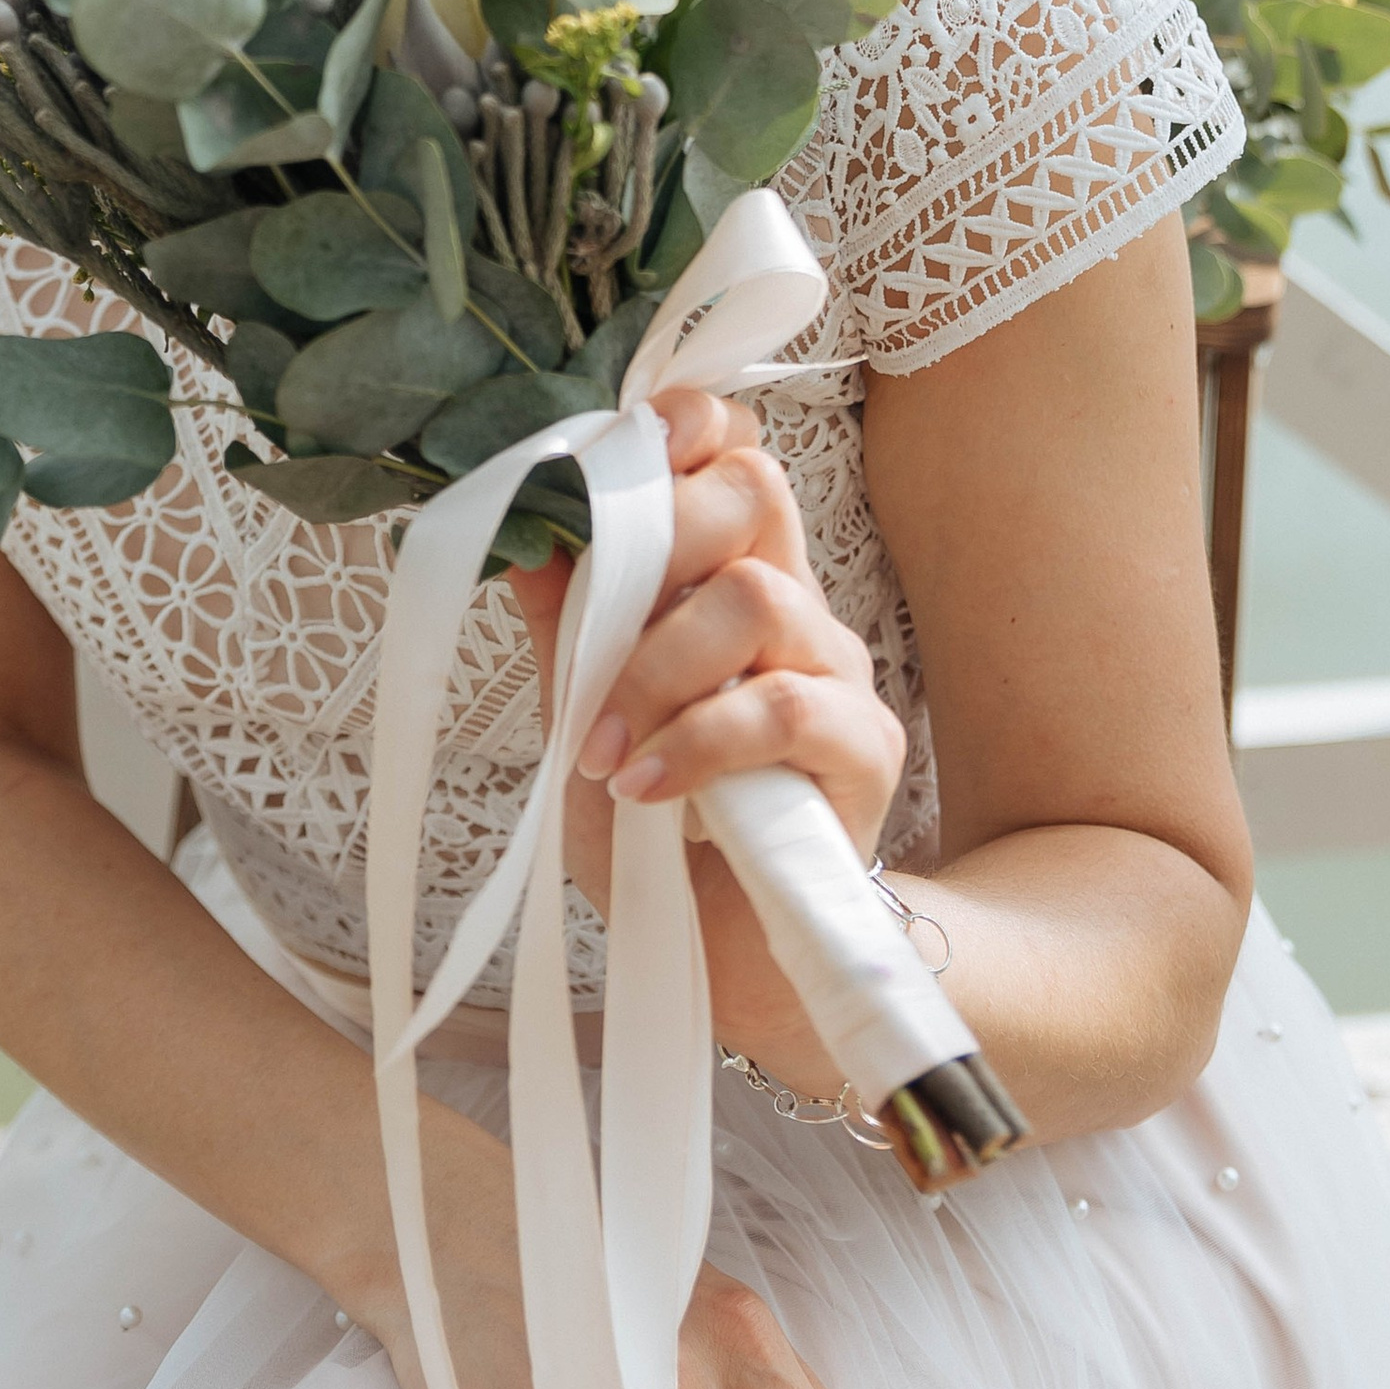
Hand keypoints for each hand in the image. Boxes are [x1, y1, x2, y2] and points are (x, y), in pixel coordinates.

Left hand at [516, 387, 909, 1087]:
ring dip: (656, 667)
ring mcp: (838, 673)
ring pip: (757, 597)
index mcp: (730, 578)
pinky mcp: (863, 753)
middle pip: (753, 491)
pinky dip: (701, 740)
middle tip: (592, 624)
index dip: (690, 424)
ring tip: (601, 750)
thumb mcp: (583, 725)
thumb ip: (567, 632)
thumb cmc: (657, 836)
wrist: (725, 964)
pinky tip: (646, 787)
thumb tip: (526, 533)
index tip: (623, 443)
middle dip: (655, 536)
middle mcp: (795, 608)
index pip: (736, 452)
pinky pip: (787, 707)